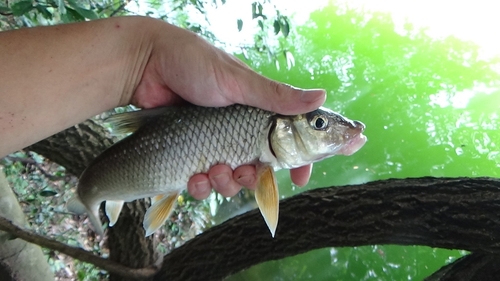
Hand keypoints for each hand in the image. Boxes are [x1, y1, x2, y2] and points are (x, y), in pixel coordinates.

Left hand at [124, 19, 324, 199]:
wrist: (145, 66)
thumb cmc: (193, 63)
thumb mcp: (238, 81)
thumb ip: (277, 96)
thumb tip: (321, 95)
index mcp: (256, 112)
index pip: (287, 140)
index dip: (298, 160)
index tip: (303, 177)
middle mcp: (238, 131)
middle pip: (257, 168)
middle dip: (252, 177)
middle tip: (243, 171)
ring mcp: (213, 144)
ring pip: (231, 180)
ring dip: (226, 183)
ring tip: (214, 170)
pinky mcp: (190, 155)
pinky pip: (203, 182)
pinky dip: (200, 185)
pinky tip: (194, 176)